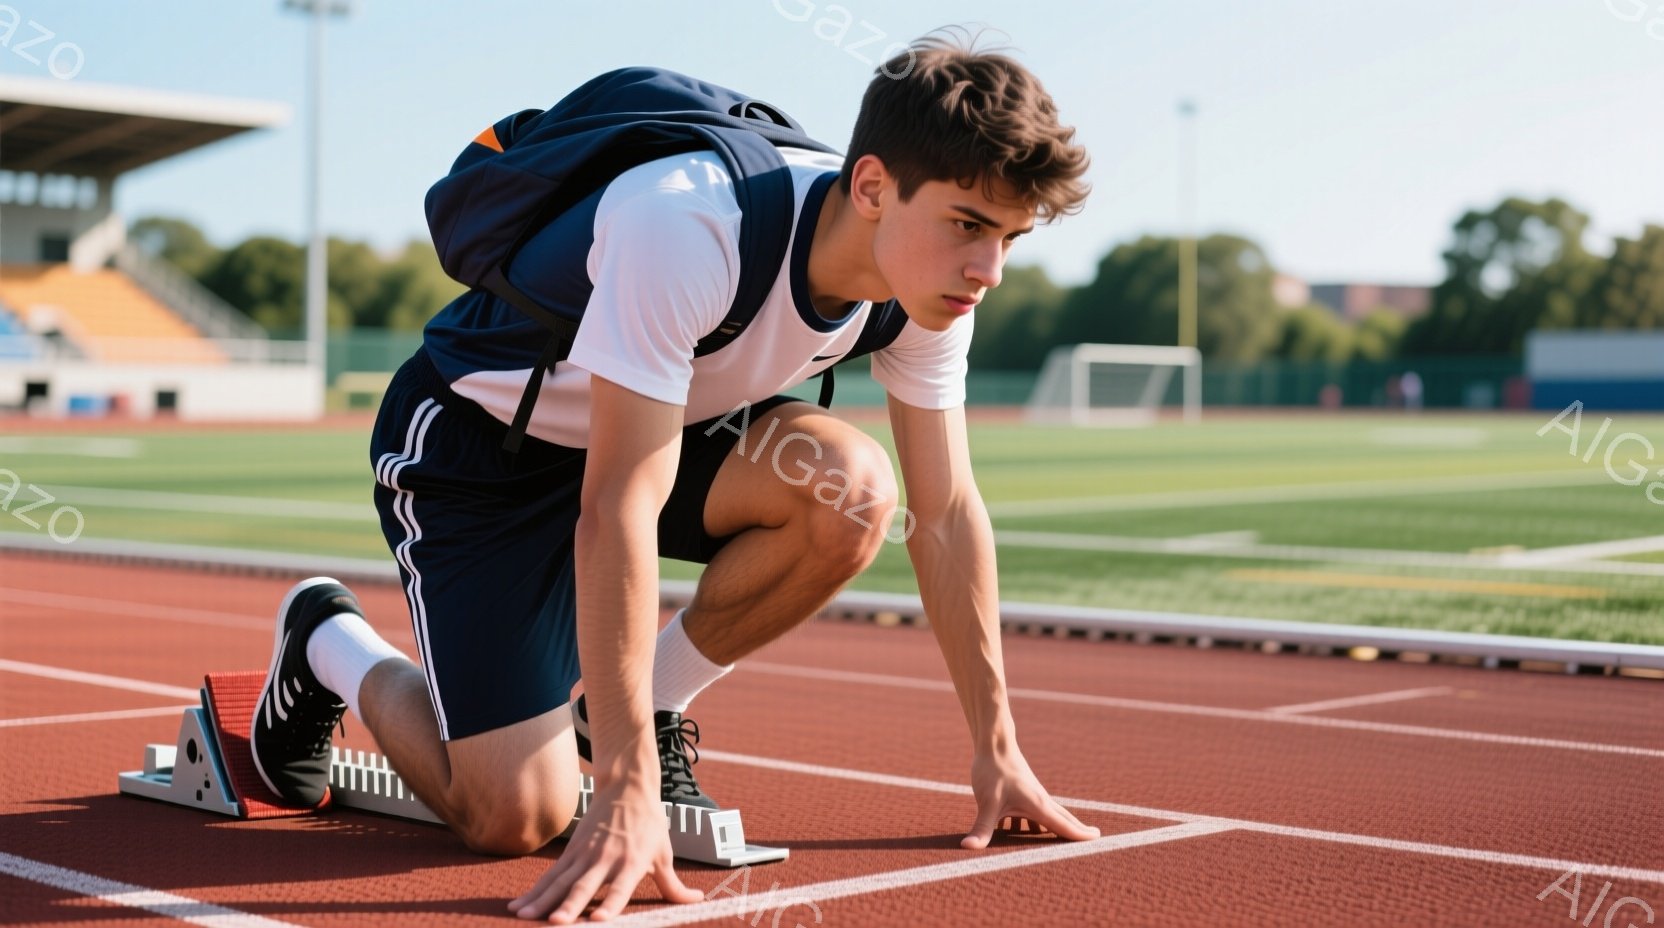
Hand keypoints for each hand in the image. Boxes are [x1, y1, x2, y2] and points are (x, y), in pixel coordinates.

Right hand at [509, 783, 702, 922]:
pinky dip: (534, 891)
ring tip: (524, 917)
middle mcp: (605, 860)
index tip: (598, 920)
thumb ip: (674, 885)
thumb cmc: (649, 824)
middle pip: (584, 886)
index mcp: (631, 862)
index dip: (610, 903)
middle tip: (555, 923)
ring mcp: (584, 855)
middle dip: (569, 905)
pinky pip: (550, 876)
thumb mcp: (664, 854)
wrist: (627, 787)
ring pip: (560, 882)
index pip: (620, 888)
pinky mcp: (570, 852)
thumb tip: (698, 900)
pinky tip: (518, 906)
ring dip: (542, 901)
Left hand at [961, 748, 1099, 849]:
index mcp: (1038, 805)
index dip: (1080, 835)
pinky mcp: (1020, 792)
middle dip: (1076, 831)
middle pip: (1062, 820)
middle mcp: (1039, 800)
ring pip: (1047, 816)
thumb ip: (982, 828)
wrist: (993, 743)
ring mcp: (1031, 795)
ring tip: (1059, 843)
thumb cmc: (993, 770)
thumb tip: (969, 848)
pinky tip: (1016, 831)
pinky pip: (1031, 812)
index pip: (1064, 825)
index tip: (1098, 840)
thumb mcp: (987, 803)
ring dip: (1055, 828)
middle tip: (1096, 840)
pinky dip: (1031, 824)